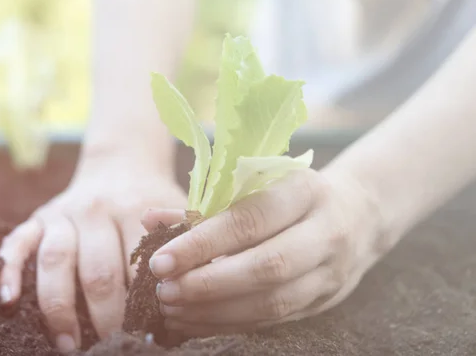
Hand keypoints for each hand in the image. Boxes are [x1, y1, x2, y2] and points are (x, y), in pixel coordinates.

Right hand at [0, 149, 185, 351]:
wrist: (123, 162)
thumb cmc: (155, 198)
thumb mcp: (178, 212)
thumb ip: (187, 246)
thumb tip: (198, 292)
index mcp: (135, 209)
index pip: (137, 265)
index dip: (143, 302)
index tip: (149, 331)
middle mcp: (96, 209)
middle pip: (97, 270)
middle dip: (105, 316)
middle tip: (114, 345)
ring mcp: (64, 213)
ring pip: (55, 261)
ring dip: (59, 307)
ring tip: (68, 344)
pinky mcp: (40, 217)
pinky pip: (19, 242)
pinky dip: (9, 270)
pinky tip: (9, 300)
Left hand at [142, 167, 385, 336]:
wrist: (359, 217)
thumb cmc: (293, 196)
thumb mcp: (259, 185)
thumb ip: (205, 204)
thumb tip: (151, 220)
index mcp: (304, 191)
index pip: (250, 220)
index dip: (203, 244)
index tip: (160, 260)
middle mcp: (324, 233)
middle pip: (266, 267)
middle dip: (207, 285)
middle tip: (163, 291)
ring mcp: (329, 273)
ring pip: (272, 304)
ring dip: (214, 312)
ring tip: (171, 310)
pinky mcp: (323, 302)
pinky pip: (273, 321)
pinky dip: (229, 325)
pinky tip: (194, 323)